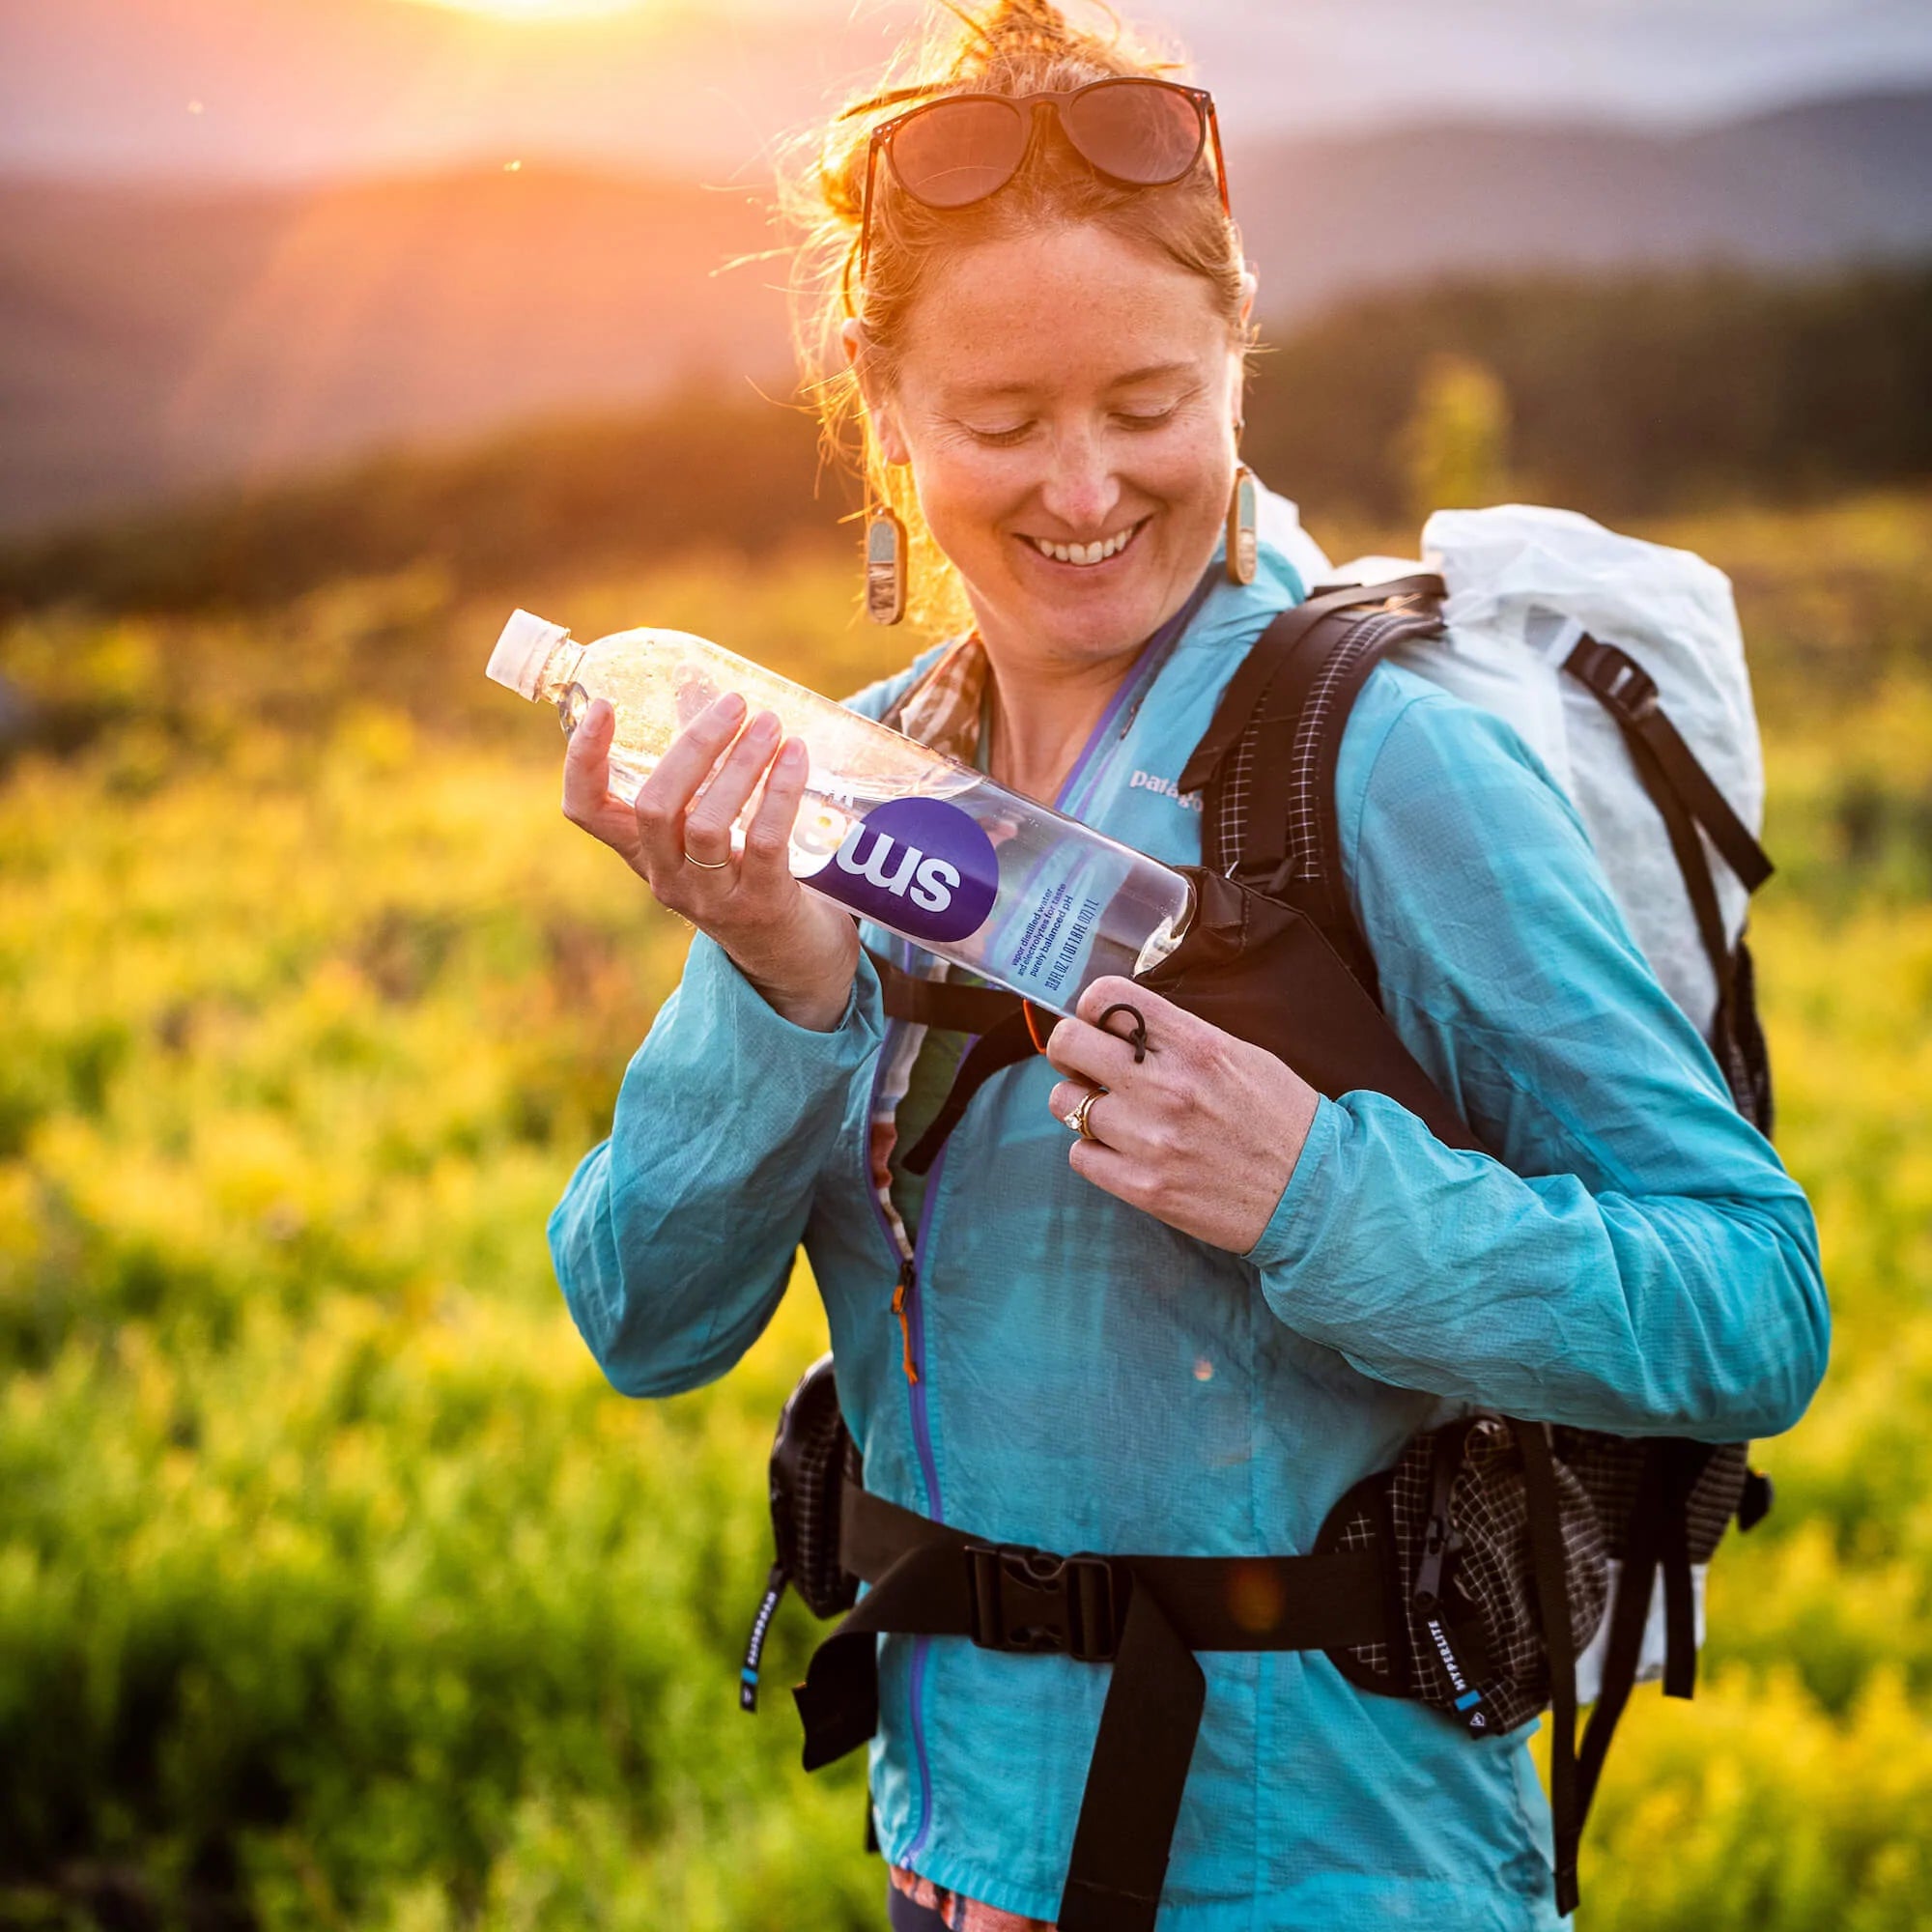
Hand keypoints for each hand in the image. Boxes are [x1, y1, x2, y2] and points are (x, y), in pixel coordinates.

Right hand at [561, 694, 858, 1030]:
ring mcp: (710, 898)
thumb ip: (700, 760)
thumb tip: (693, 676)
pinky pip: (764, 842)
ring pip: (706, 823)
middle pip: (654, 805)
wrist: (792, 955)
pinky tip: (797, 758)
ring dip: (741, 766)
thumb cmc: (746, 870)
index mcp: (642, 852)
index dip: (583, 759)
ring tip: (770, 725)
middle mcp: (665, 878)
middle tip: (734, 704)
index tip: (602, 705)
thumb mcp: (709, 822)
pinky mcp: (760, 906)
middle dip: (695, 746)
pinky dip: (781, 793)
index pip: (585, 810)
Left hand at [1044, 977, 1319, 1252]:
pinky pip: (1080, 1155)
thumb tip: (1120, 1026)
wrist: (1315, 1195)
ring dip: (1080, 1104)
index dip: (1091, 1008)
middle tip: (1087, 1067)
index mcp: (1196, 1045)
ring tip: (1111, 1112)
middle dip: (1071, 1052)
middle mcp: (1168, 1086)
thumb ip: (1179, 1038)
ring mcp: (1152, 1139)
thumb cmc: (1280, 1120)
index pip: (1106, 998)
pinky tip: (1123, 1150)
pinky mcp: (1145, 1187)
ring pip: (1065, 1103)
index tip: (1098, 1024)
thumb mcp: (1240, 1055)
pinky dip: (1094, 1150)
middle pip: (1068, 1045)